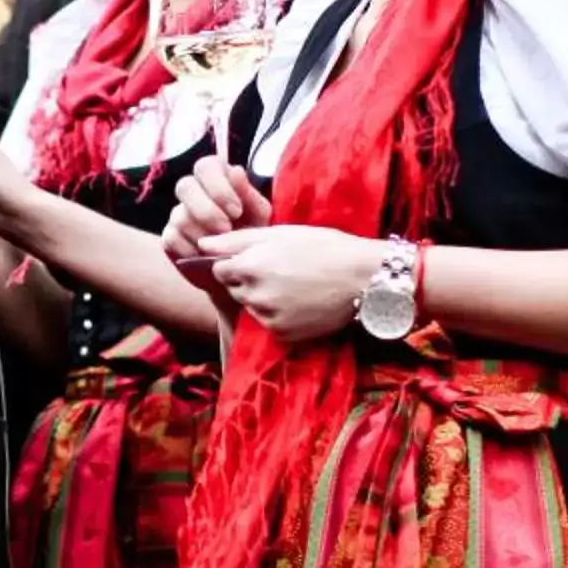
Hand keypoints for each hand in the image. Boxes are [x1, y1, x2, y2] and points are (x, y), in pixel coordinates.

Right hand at [163, 157, 269, 270]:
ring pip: (179, 215)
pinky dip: (190, 249)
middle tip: (226, 229)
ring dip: (202, 234)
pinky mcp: (170, 237)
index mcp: (217, 178)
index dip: (218, 187)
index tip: (236, 211)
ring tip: (220, 247)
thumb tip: (235, 171)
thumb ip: (248, 194)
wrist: (241, 266)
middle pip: (184, 186)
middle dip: (206, 211)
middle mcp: (194, 191)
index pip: (206, 166)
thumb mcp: (259, 215)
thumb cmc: (252, 232)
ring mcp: (179, 214)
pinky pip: (171, 238)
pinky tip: (205, 256)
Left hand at [201, 226, 382, 341]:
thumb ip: (236, 239)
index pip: (219, 269)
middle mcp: (254, 295)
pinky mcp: (283, 334)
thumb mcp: (280, 233)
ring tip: (295, 286)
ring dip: (263, 298)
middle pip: (235, 289)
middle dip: (249, 280)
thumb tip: (202, 243)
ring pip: (251, 307)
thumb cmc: (324, 247)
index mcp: (249, 266)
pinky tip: (301, 302)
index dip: (238, 262)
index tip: (260, 258)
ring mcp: (268, 317)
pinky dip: (278, 315)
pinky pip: (268, 323)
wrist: (364, 278)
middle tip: (282, 270)